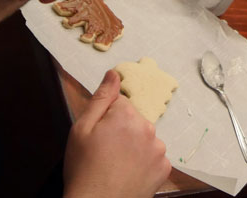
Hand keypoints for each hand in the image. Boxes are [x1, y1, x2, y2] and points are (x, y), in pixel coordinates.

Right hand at [63, 69, 169, 197]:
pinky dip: (144, 163)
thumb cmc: (84, 169)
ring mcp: (159, 149)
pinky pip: (154, 157)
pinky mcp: (164, 168)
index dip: (107, 119)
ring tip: (116, 165)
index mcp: (128, 115)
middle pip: (135, 121)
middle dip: (122, 131)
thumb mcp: (81, 129)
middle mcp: (149, 128)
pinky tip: (129, 173)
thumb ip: (101, 98)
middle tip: (105, 152)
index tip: (99, 135)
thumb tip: (114, 73)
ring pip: (145, 139)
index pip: (120, 104)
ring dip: (135, 147)